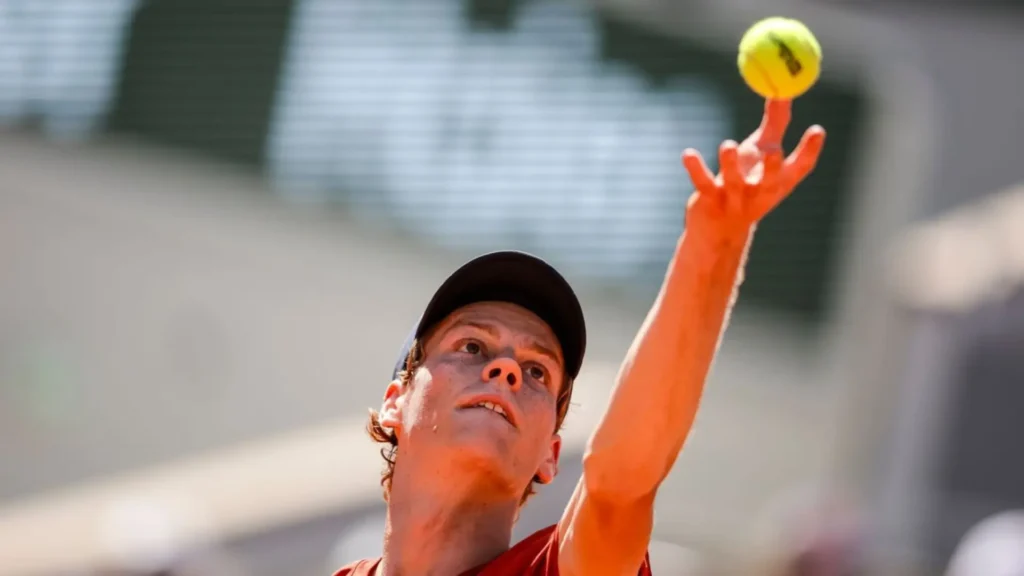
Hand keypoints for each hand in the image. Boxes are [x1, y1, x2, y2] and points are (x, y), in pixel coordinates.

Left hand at [681, 99, 825, 241]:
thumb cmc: (745, 182)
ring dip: (730, 164)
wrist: (719, 230)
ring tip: (727, 145)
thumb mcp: (761, 153)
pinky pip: (702, 183)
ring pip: (734, 182)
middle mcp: (759, 193)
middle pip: (769, 182)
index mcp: (778, 183)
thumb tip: (783, 89)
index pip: (799, 169)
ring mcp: (734, 199)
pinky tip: (688, 154)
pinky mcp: (709, 201)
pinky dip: (695, 168)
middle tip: (773, 149)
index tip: (818, 129)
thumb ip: (774, 124)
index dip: (810, 151)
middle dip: (772, 167)